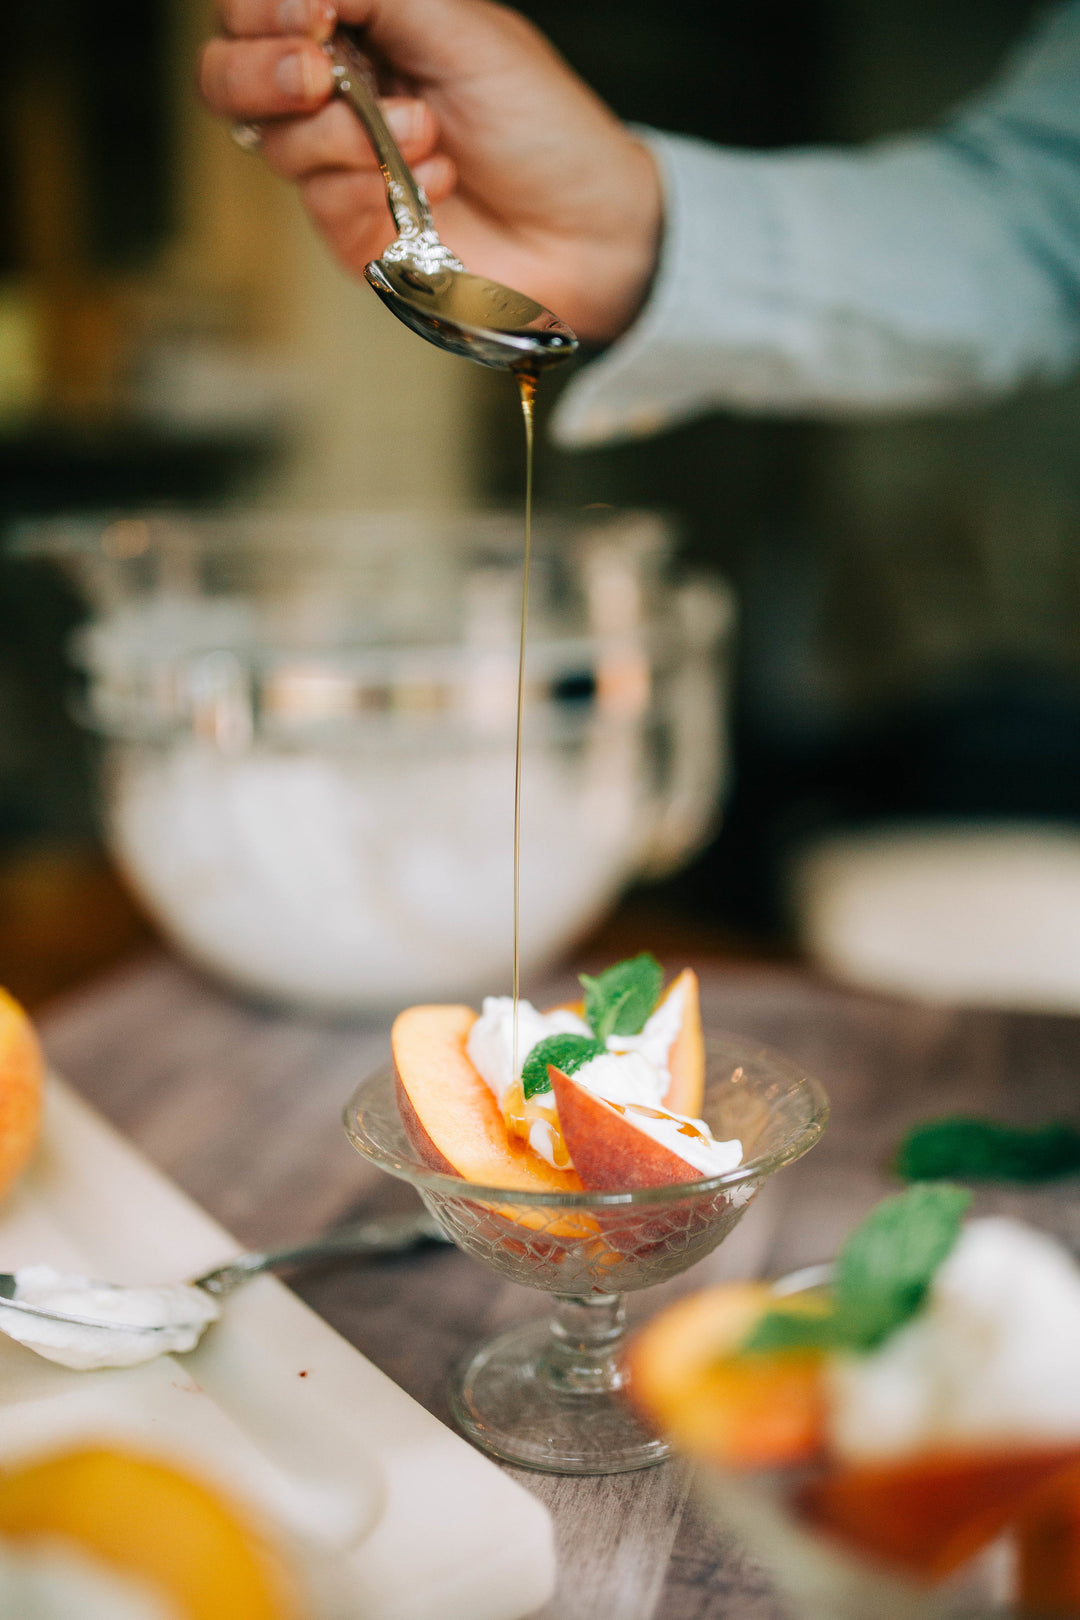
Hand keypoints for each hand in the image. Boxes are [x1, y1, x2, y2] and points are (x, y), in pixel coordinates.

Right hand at [198, 0, 661, 344]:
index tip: (314, 14)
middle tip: (317, 76)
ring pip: (275, 146)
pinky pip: (323, 209)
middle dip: (260, 72)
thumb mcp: (461, 28)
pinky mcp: (358, 240)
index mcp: (359, 35)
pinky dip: (378, 192)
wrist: (590, 229)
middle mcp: (337, 100)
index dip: (262, 10)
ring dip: (351, 136)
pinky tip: (439, 187)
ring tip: (428, 137)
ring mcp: (342, 174)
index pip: (255, 13)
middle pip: (227, 81)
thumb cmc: (541, 125)